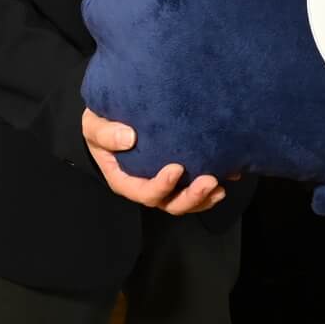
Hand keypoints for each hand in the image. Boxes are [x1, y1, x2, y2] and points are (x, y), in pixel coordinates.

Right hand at [82, 108, 226, 214]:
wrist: (114, 120)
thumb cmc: (102, 125)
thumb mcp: (94, 126)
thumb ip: (106, 133)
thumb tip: (129, 138)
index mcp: (124, 180)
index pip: (143, 192)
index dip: (161, 186)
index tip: (177, 168)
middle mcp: (146, 186)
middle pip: (169, 203)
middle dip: (191, 197)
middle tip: (210, 181)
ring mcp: (164, 184)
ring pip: (185, 201)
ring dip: (204, 198)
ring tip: (221, 185)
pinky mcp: (179, 176)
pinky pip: (195, 188)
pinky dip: (212, 187)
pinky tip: (230, 175)